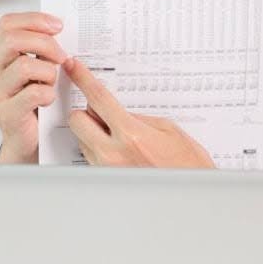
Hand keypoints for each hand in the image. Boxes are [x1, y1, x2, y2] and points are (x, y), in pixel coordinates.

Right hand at [0, 11, 67, 162]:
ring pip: (24, 66)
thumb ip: (37, 45)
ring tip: (51, 82)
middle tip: (62, 56)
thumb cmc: (31, 97)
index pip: (6, 24)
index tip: (58, 26)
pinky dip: (48, 93)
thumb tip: (57, 26)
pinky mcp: (7, 113)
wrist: (26, 137)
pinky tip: (48, 99)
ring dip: (48, 71)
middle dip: (45, 43)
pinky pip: (34, 93)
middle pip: (12, 40)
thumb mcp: (32, 65)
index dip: (34, 20)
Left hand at [64, 57, 215, 168]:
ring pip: (82, 140)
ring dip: (93, 133)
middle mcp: (113, 153)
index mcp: (131, 135)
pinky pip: (91, 158)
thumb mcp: (169, 130)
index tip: (73, 67)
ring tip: (119, 139)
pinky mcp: (106, 181)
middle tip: (102, 113)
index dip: (83, 79)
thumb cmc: (186, 164)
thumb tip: (118, 112)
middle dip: (86, 113)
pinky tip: (120, 153)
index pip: (98, 99)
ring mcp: (107, 169)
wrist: (189, 196)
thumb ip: (138, 118)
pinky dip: (99, 150)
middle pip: (77, 120)